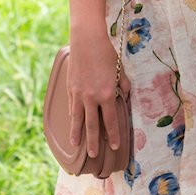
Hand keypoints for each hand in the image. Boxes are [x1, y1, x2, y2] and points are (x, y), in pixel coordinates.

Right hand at [66, 37, 127, 158]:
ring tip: (76, 146)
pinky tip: (72, 124)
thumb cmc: (107, 52)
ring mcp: (79, 93)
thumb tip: (125, 96)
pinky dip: (72, 117)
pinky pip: (72, 106)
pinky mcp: (70, 88)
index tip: (114, 147)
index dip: (113, 135)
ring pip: (78, 119)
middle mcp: (92, 97)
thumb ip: (123, 85)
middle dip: (94, 142)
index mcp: (107, 94)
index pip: (111, 120)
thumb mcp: (120, 70)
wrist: (87, 39)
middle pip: (93, 125)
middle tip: (94, 155)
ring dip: (77, 134)